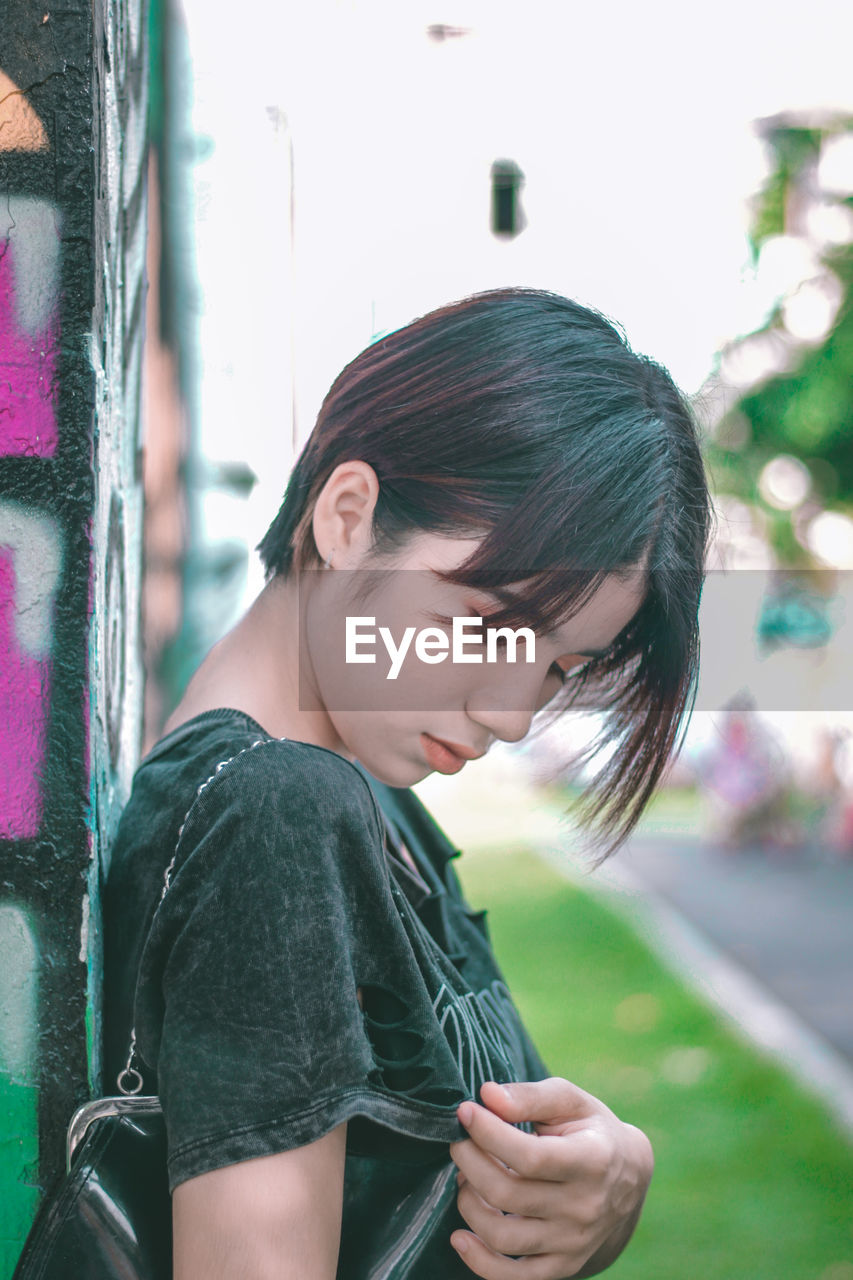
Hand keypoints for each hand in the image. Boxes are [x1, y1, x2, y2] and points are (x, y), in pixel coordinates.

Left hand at [448, 1077, 652, 1278]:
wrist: (628, 1177)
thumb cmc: (590, 1130)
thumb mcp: (570, 1101)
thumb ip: (530, 1096)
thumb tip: (487, 1096)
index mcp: (592, 1161)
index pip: (529, 1156)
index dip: (488, 1133)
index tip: (465, 1112)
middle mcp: (585, 1207)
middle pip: (508, 1194)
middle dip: (470, 1162)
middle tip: (459, 1141)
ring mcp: (574, 1242)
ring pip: (504, 1237)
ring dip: (469, 1205)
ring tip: (466, 1178)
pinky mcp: (563, 1265)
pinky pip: (515, 1279)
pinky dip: (479, 1262)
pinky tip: (460, 1237)